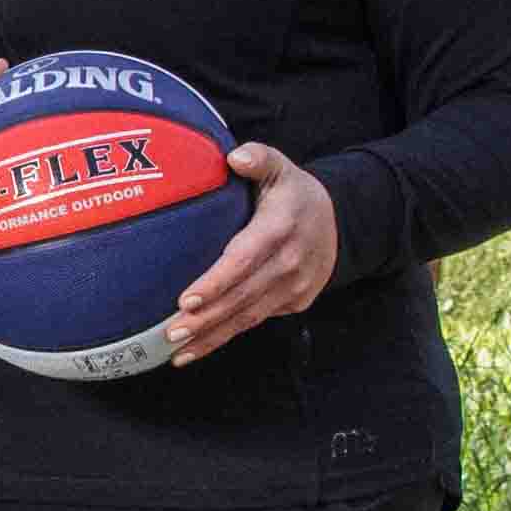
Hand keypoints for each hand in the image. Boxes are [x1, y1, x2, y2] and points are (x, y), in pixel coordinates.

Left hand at [168, 147, 341, 357]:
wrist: (339, 220)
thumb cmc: (293, 193)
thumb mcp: (280, 166)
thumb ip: (258, 158)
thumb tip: (234, 158)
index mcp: (280, 229)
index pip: (244, 260)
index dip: (216, 283)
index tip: (186, 300)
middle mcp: (290, 263)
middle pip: (243, 297)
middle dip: (206, 320)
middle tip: (171, 334)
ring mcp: (295, 287)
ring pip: (249, 317)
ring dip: (212, 337)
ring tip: (178, 353)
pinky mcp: (295, 302)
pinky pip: (257, 320)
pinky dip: (228, 335)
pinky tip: (199, 346)